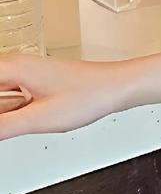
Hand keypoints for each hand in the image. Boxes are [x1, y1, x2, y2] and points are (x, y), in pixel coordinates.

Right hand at [0, 53, 132, 139]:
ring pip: (0, 94)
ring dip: (6, 112)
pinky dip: (9, 110)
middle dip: (2, 113)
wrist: (117, 87)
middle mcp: (15, 66)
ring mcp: (26, 73)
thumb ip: (3, 127)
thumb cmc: (88, 95)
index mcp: (11, 67)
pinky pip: (10, 95)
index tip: (2, 124)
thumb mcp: (39, 118)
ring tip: (29, 120)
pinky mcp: (35, 82)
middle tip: (10, 127)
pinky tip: (18, 121)